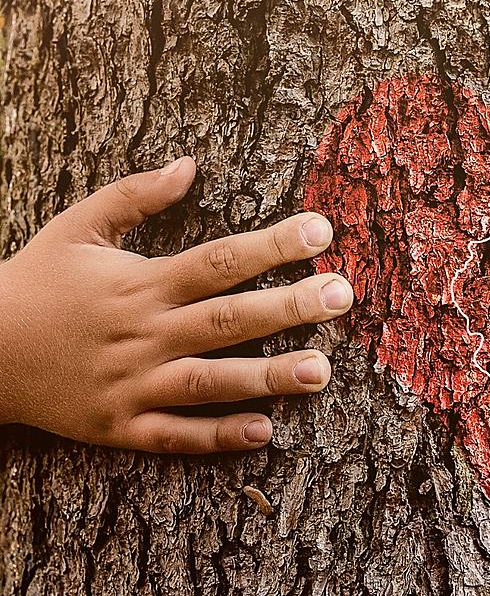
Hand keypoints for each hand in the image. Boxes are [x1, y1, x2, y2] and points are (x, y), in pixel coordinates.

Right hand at [0, 157, 352, 452]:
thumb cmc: (36, 280)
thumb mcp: (77, 225)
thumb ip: (135, 195)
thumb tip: (190, 163)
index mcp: (139, 282)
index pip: (218, 260)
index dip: (273, 245)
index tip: (321, 231)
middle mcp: (142, 333)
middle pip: (226, 319)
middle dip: (289, 307)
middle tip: (343, 296)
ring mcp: (131, 383)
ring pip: (209, 381)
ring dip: (267, 377)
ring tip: (322, 371)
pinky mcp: (118, 425)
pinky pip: (173, 435)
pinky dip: (216, 436)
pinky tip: (264, 431)